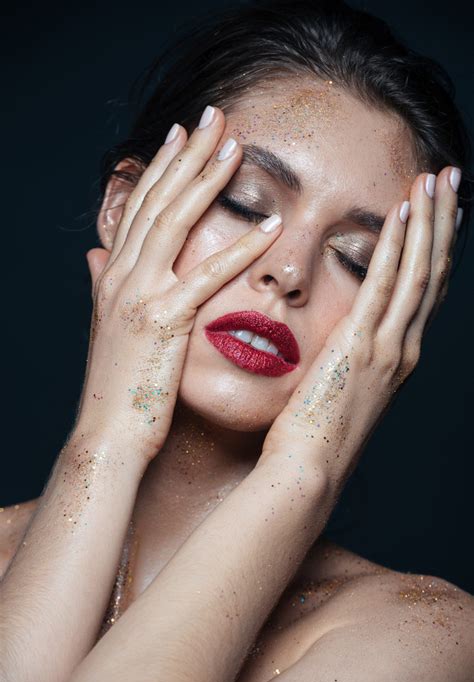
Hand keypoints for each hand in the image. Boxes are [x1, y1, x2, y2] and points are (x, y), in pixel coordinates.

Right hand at [76, 108, 282, 463]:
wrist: (108, 434)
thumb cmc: (118, 384)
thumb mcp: (106, 327)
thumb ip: (102, 287)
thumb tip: (96, 256)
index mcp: (113, 276)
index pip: (141, 208)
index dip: (163, 167)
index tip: (185, 133)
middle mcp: (122, 276)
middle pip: (158, 202)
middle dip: (187, 156)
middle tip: (216, 116)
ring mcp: (141, 296)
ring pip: (175, 225)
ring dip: (207, 183)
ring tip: (237, 148)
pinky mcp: (164, 321)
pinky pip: (205, 277)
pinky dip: (237, 250)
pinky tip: (268, 227)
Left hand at [260, 167, 459, 493]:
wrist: (307, 473)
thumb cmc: (314, 439)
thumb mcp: (341, 393)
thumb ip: (349, 362)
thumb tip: (341, 343)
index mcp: (397, 358)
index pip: (425, 293)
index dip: (436, 249)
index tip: (439, 213)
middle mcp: (403, 349)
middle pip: (433, 273)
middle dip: (443, 222)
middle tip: (450, 179)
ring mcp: (387, 347)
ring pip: (419, 271)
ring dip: (428, 222)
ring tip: (435, 180)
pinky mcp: (361, 346)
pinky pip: (385, 285)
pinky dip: (396, 245)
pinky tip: (401, 212)